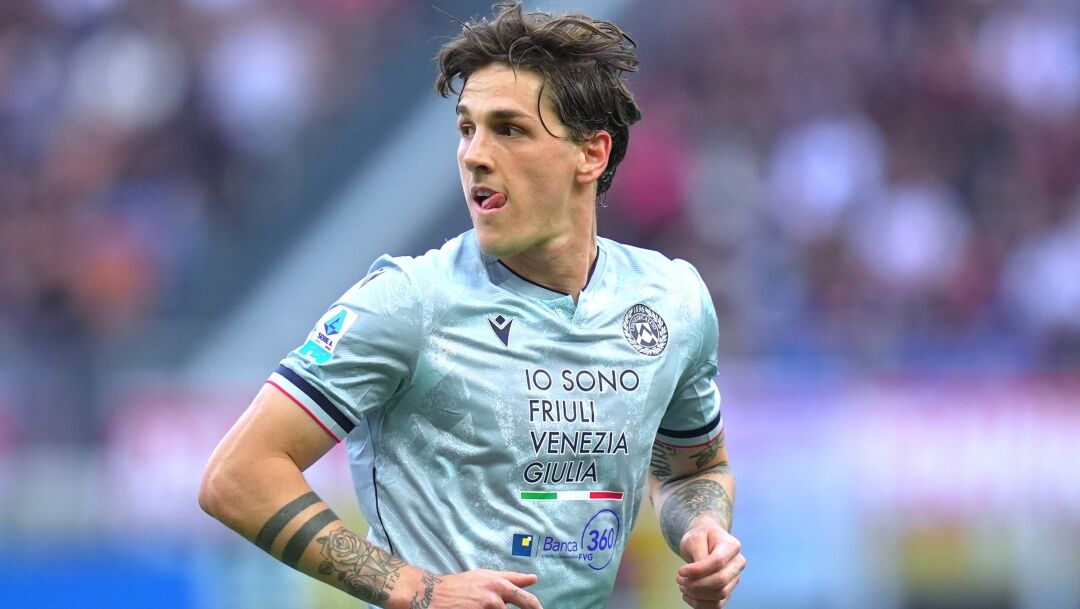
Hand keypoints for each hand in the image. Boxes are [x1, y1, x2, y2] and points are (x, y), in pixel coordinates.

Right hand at [398, 568, 542, 608]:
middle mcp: (495, 595)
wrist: (432, 595)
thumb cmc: (460, 585)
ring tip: (481, 606)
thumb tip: (533, 579)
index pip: (526, 599)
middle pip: (523, 606)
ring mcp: (487, 607)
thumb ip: (511, 579)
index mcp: (499, 583)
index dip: (535, 607)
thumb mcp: (486, 576)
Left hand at [675, 519, 744, 607]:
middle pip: (721, 581)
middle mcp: (737, 564)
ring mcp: (734, 579)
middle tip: (679, 579)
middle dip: (696, 584)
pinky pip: (717, 605)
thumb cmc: (699, 538)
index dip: (698, 570)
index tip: (680, 571)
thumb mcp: (694, 539)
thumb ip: (698, 555)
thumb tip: (698, 575)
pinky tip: (687, 595)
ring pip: (719, 595)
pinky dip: (700, 604)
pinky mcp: (728, 591)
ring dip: (696, 594)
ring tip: (682, 585)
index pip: (718, 562)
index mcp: (732, 546)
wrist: (704, 541)